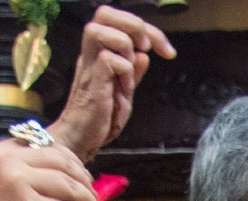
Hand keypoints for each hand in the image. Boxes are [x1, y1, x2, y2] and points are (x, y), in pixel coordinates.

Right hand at [0, 139, 100, 200]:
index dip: (70, 162)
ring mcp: (19, 186)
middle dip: (84, 180)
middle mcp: (8, 163)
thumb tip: (63, 181)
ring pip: (69, 186)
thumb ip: (20, 177)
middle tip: (93, 196)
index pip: (47, 148)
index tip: (82, 176)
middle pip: (62, 162)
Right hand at [47, 5, 171, 158]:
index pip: (118, 20)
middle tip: (147, 47)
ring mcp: (90, 64)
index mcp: (98, 52)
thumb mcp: (123, 94)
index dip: (148, 29)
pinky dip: (126, 73)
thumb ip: (132, 73)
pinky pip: (111, 60)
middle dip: (135, 24)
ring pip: (104, 28)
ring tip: (129, 72)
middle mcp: (91, 53)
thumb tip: (143, 56)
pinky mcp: (92, 79)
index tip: (167, 52)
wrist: (81, 140)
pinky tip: (123, 91)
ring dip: (127, 46)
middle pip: (104, 12)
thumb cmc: (99, 119)